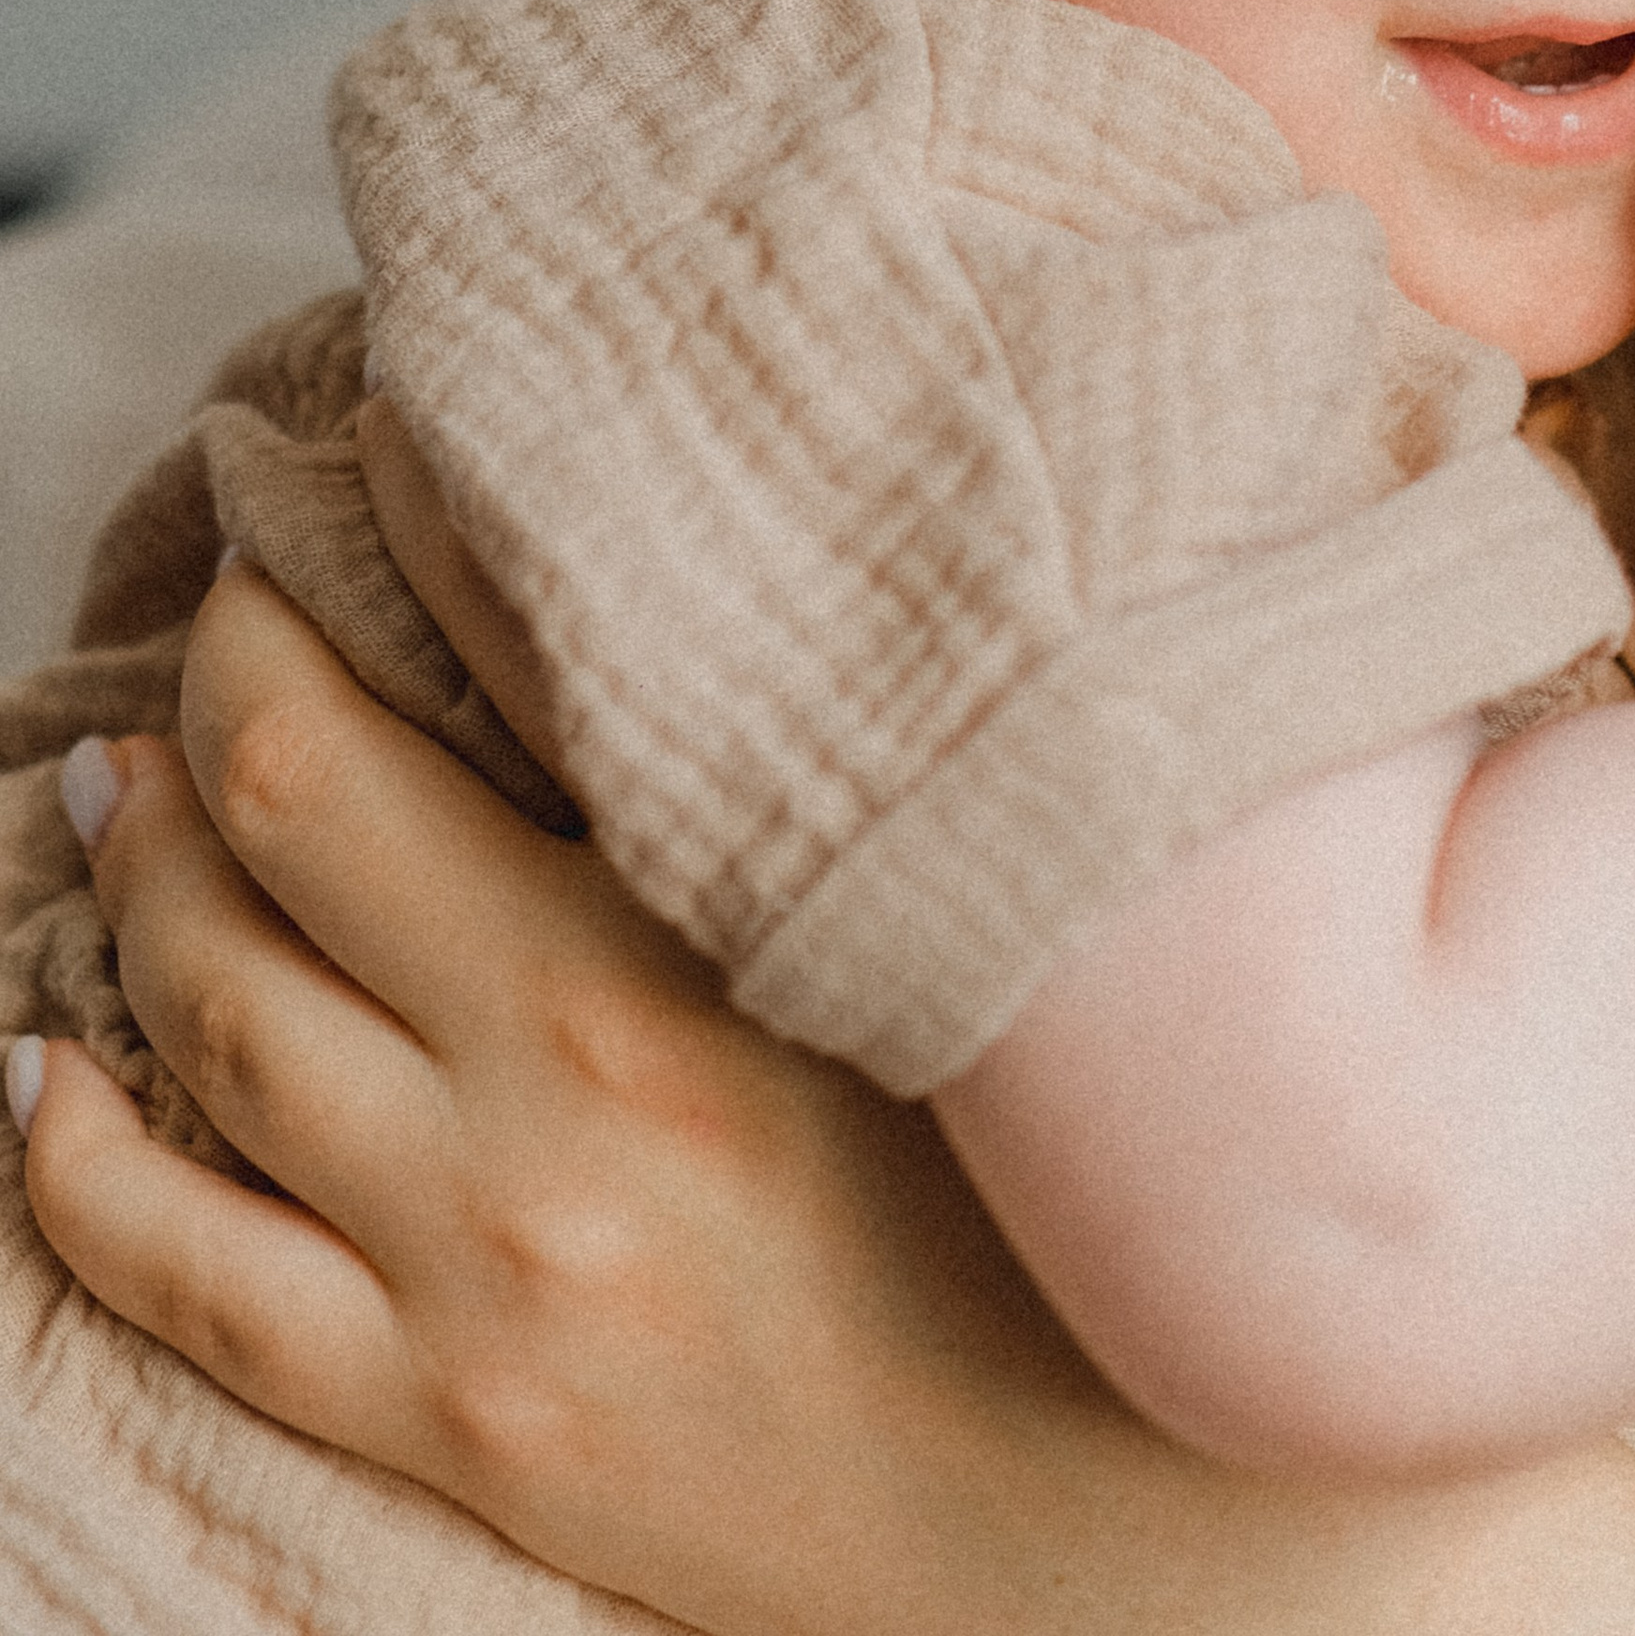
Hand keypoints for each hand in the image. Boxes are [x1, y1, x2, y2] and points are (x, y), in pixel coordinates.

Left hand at [12, 569, 1634, 1635]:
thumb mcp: (959, 942)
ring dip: (132, 896)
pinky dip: (82, 1169)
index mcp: (671, 974)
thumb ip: (809, 784)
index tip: (302, 513)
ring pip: (206, 1043)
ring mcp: (477, 1283)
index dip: (294, 613)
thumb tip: (699, 605)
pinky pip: (191, 1285)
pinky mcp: (457, 1420)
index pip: (381, 741)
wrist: (1125, 1521)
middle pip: (269, 859)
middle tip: (204, 629)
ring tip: (106, 789)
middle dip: (204, 718)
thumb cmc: (1076, 1195)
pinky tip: (43, 1084)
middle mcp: (542, 1122)